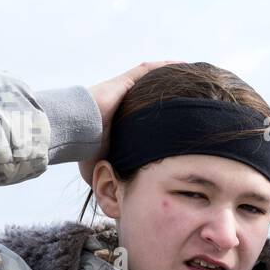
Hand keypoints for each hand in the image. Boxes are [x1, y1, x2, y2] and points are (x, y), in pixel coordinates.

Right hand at [80, 60, 184, 186]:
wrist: (74, 132)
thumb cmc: (85, 151)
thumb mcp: (102, 167)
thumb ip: (113, 178)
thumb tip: (119, 203)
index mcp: (120, 124)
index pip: (147, 120)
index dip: (164, 121)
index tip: (183, 127)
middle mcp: (123, 106)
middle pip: (152, 99)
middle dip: (171, 98)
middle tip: (195, 102)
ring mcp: (122, 92)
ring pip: (151, 83)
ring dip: (170, 79)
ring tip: (194, 78)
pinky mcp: (123, 83)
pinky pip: (147, 71)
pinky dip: (164, 67)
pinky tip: (181, 65)